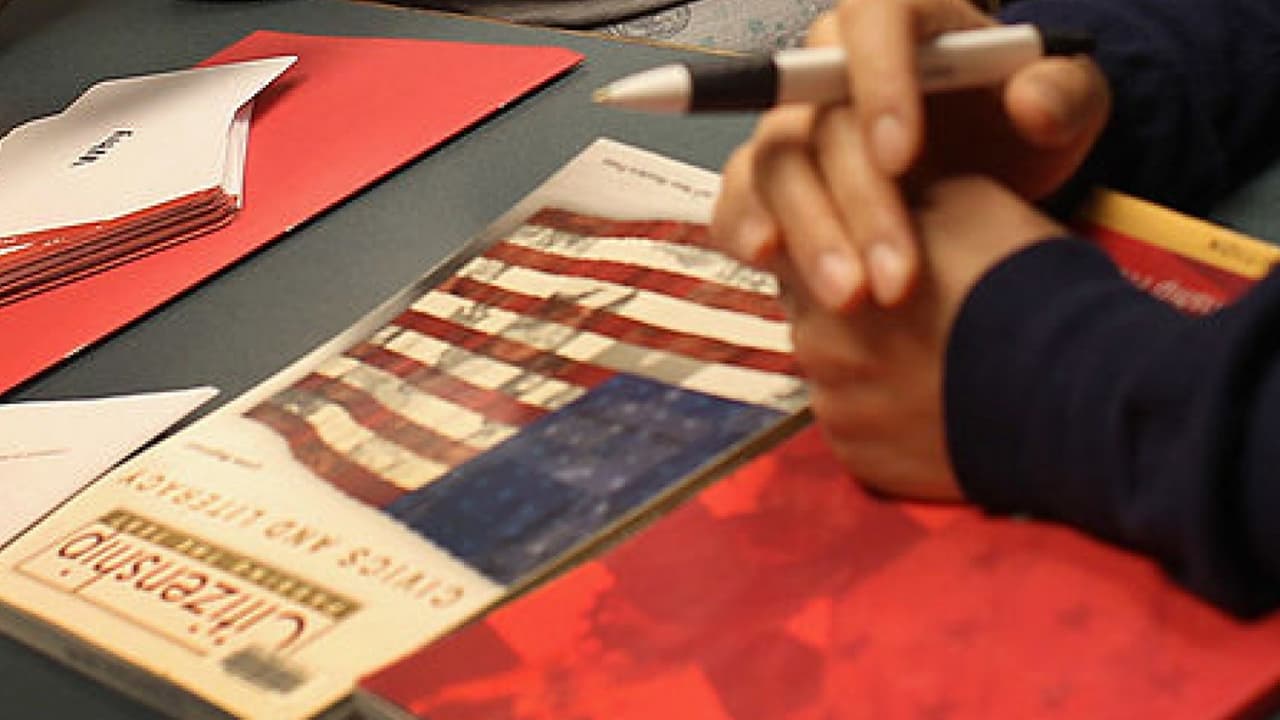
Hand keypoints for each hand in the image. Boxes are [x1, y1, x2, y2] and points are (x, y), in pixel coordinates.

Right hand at [709, 0, 1108, 308]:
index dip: (878, 84)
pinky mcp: (771, 175)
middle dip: (857, 201)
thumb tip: (1031, 104)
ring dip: (809, 231)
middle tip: (895, 277)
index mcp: (902, 19)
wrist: (982, 174)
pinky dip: (743, 222)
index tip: (902, 158)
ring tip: (850, 298)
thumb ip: (1064, 95)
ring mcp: (794, 121)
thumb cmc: (1018, 126)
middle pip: (819, 116)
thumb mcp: (1068, 106)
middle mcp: (832, 62)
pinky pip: (737, 192)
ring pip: (774, 163)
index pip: (873, 23)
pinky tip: (767, 258)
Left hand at [785, 174, 1061, 500]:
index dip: (835, 243)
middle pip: (811, 314)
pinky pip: (856, 428)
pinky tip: (933, 401)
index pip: (794, 246)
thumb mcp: (959, 199)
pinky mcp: (858, 459)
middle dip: (846, 308)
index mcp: (828, 267)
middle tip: (913, 308)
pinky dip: (883, 415)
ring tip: (934, 356)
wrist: (1075, 387)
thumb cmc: (1023, 283)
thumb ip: (891, 200)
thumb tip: (868, 201)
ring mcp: (834, 405)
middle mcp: (814, 340)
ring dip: (864, 363)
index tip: (870, 250)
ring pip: (834, 374)